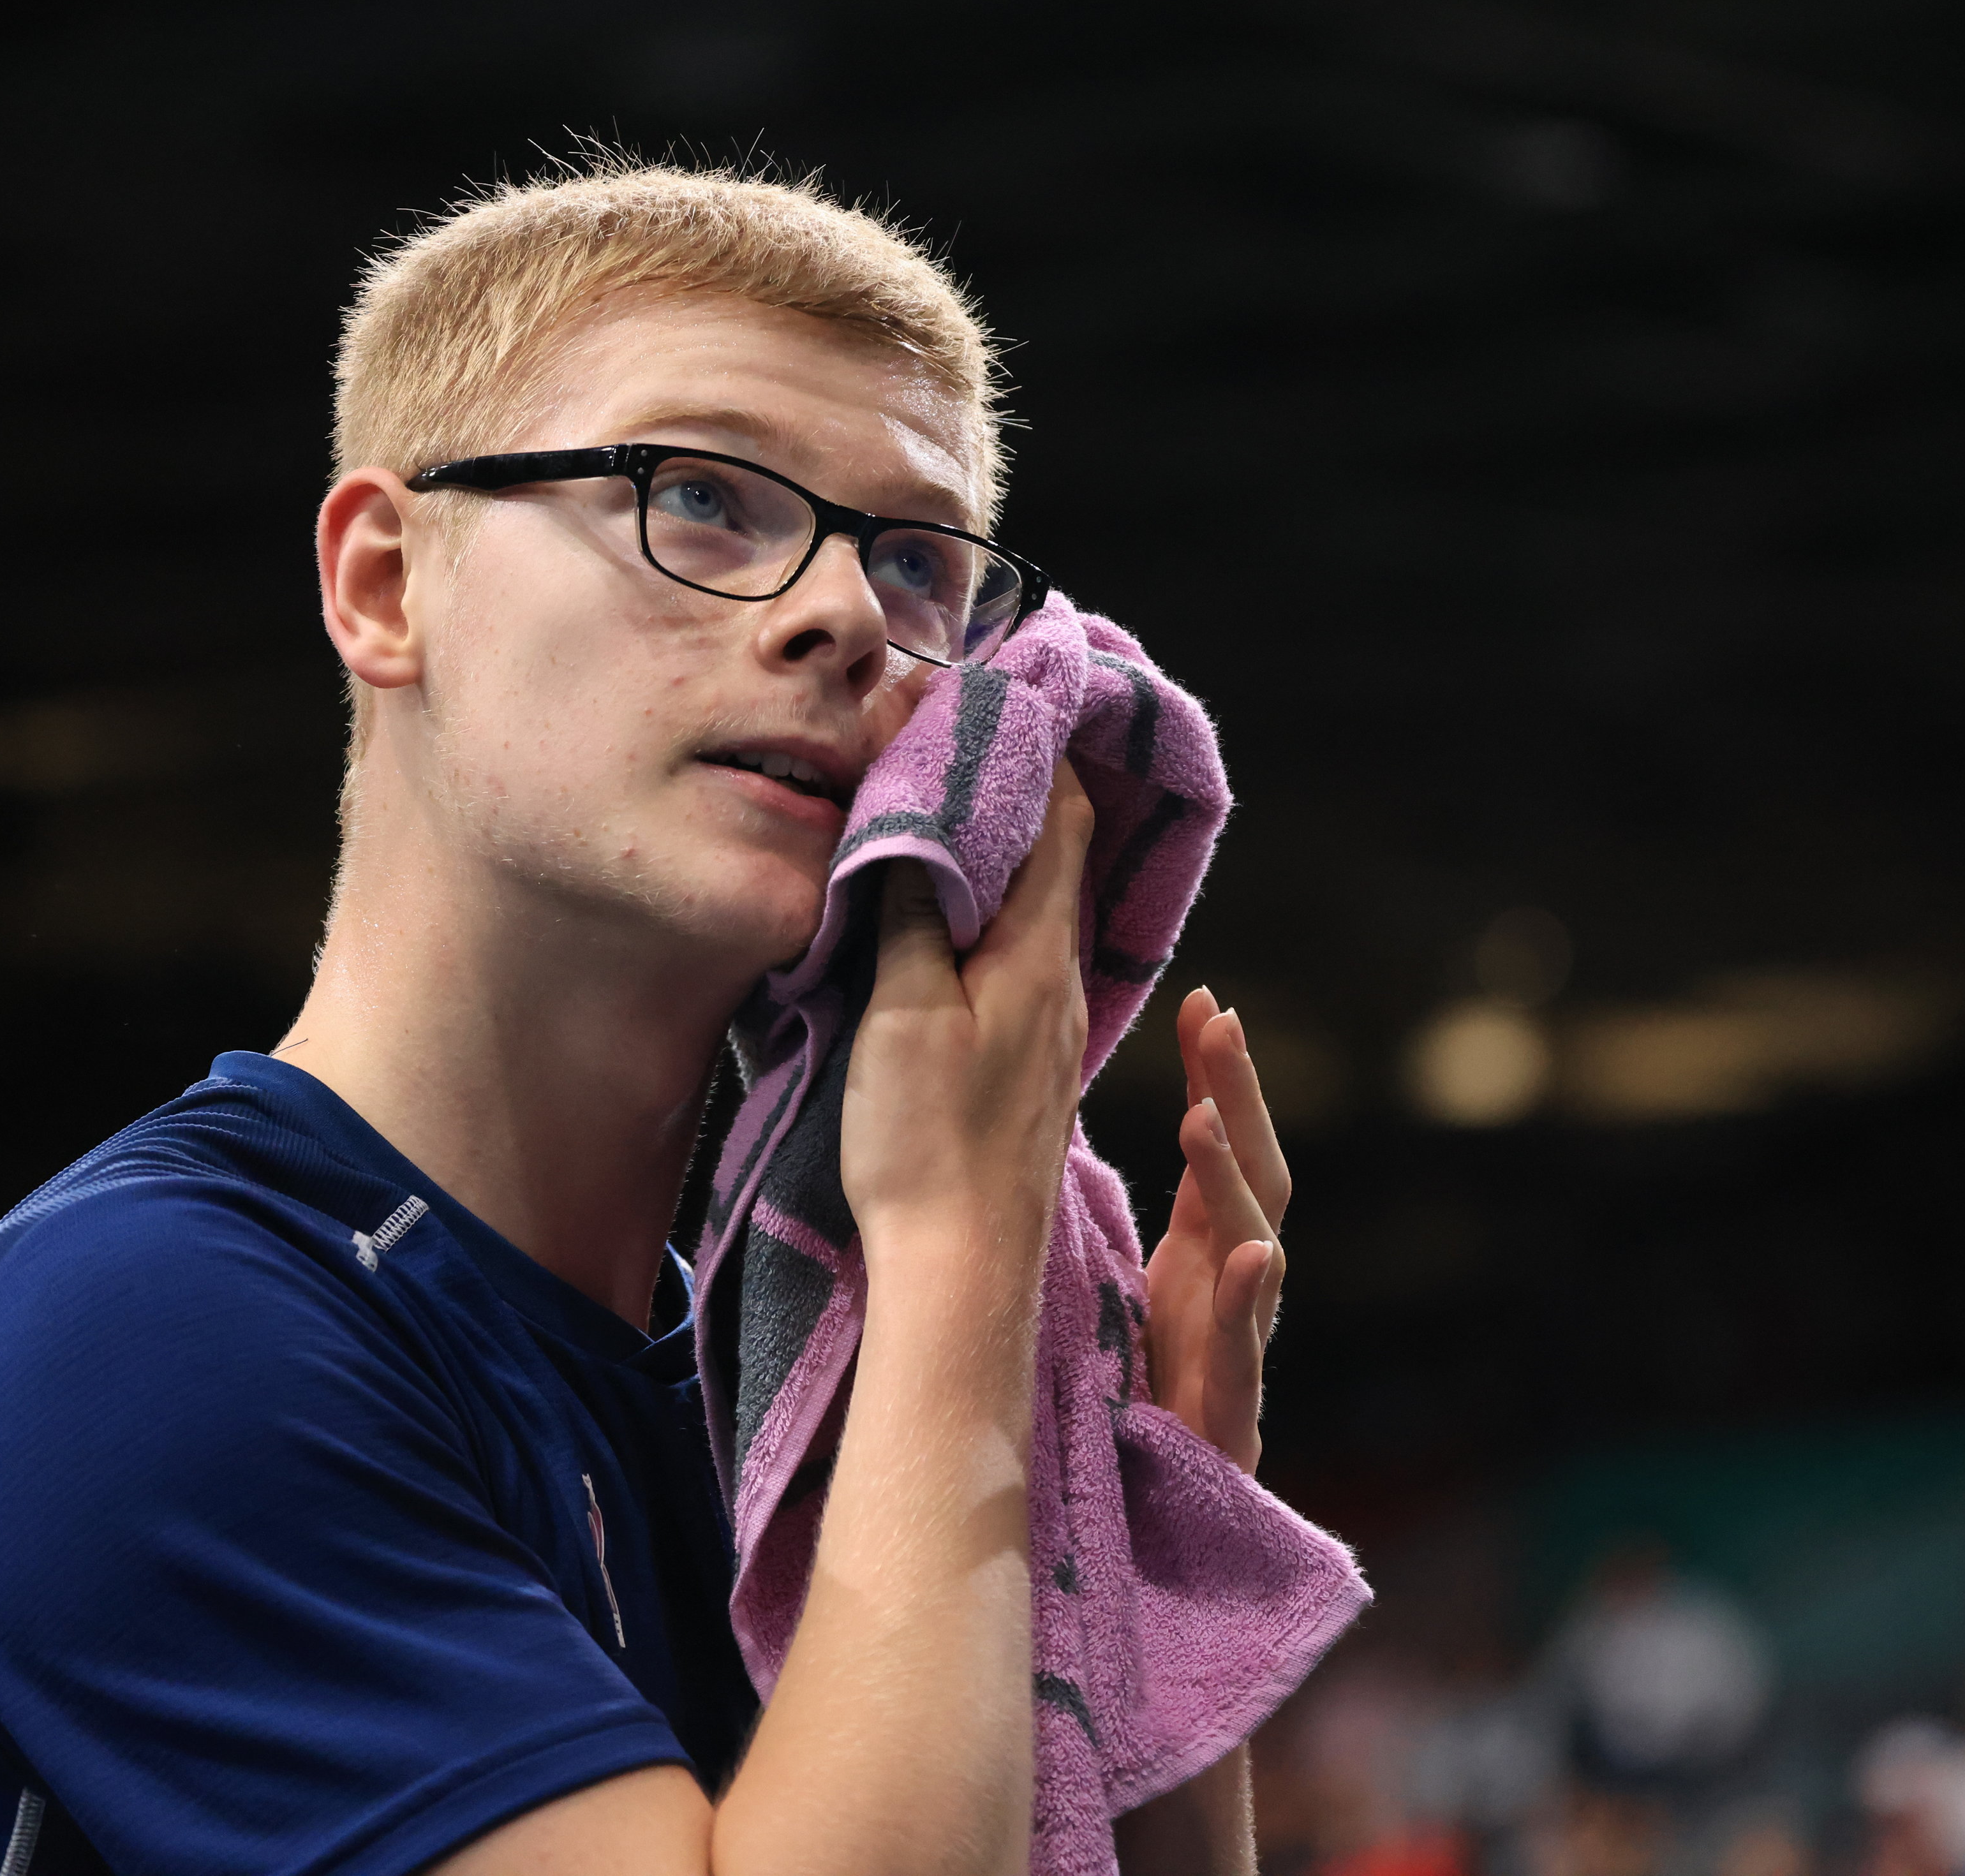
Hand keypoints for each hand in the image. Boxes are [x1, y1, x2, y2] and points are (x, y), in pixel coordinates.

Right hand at [839, 761, 1094, 1255]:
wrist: (961, 1271)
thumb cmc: (927, 1145)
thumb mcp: (903, 1012)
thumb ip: (913, 909)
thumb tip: (920, 811)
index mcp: (1038, 954)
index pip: (1061, 816)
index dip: (1035, 745)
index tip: (996, 692)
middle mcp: (1058, 982)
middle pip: (1054, 854)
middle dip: (1016, 784)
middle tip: (966, 728)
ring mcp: (1047, 1028)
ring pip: (1034, 905)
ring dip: (1003, 846)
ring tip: (951, 798)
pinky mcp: (1024, 1066)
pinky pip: (1017, 955)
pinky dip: (991, 905)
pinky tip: (954, 909)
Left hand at [1141, 989, 1291, 1472]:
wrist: (1147, 1516)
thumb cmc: (1134, 1390)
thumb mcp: (1124, 1279)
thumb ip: (1121, 1208)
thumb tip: (1060, 1108)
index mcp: (1207, 1254)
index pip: (1227, 1147)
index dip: (1223, 1077)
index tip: (1206, 1001)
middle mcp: (1233, 1291)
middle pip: (1256, 1181)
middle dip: (1243, 1102)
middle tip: (1217, 1028)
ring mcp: (1238, 1350)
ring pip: (1255, 1254)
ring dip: (1235, 1183)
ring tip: (1207, 1118)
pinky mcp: (1228, 1416)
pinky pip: (1245, 1353)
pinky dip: (1247, 1303)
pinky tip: (1253, 1255)